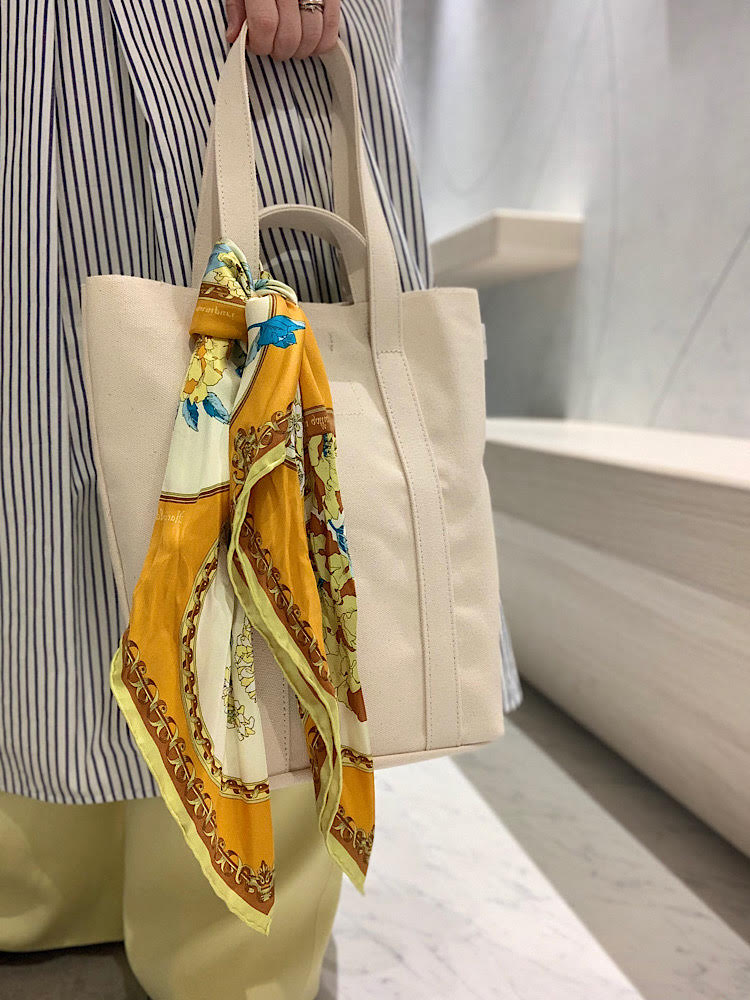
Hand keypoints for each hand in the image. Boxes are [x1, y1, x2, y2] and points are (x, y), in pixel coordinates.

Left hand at [225, 0, 340, 59]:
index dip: (260, 43)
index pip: (265, 23)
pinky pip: (331, 30)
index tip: (256, 44)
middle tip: (273, 45)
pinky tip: (308, 42)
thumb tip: (235, 36)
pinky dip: (320, 45)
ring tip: (289, 44)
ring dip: (299, 51)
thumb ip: (237, 6)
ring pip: (311, 37)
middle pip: (289, 36)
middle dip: (279, 50)